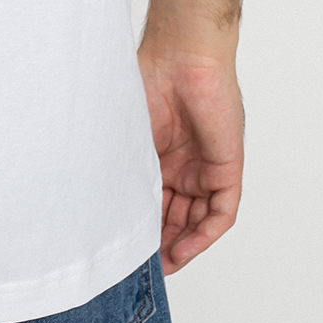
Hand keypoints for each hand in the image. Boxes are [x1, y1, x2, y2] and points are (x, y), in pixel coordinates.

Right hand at [138, 43, 244, 273]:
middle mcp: (184, 165)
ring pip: (198, 220)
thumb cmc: (147, 80)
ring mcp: (206, 166)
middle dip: (161, 244)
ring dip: (183, 246)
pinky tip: (184, 250)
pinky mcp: (227, 167)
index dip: (142, 230)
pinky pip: (221, 212)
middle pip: (177, 218)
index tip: (125, 253)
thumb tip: (95, 210)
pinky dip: (204, 235)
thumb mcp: (125, 137)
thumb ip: (118, 171)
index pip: (154, 203)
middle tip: (142, 267)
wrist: (181, 55)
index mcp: (159, 155)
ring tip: (161, 265)